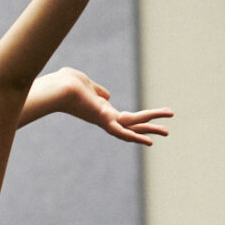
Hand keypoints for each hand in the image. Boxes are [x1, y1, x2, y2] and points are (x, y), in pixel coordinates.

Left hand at [39, 67, 171, 145]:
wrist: (57, 87)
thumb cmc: (66, 83)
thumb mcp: (86, 85)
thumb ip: (98, 91)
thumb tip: (106, 97)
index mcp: (101, 110)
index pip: (123, 117)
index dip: (137, 119)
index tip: (151, 119)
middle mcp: (103, 117)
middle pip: (131, 125)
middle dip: (148, 128)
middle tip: (166, 131)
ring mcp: (104, 120)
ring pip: (132, 126)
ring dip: (150, 128)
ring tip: (167, 131)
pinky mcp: (103, 119)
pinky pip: (122, 130)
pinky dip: (135, 136)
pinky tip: (149, 141)